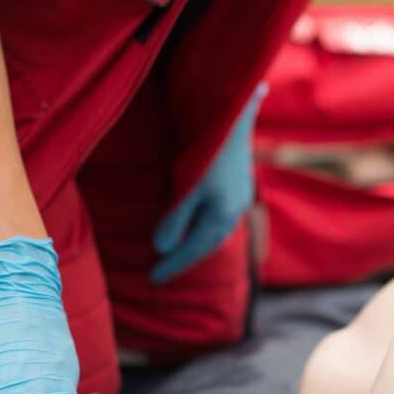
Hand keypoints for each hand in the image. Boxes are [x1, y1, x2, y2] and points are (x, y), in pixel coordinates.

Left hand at [151, 84, 266, 283]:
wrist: (236, 114)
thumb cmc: (208, 150)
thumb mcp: (187, 186)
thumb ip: (176, 218)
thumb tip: (162, 248)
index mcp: (222, 215)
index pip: (194, 249)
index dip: (174, 264)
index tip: (154, 279)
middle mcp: (235, 209)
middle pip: (208, 244)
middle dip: (187, 258)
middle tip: (163, 271)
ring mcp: (240, 196)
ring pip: (216, 230)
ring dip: (197, 243)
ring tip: (179, 252)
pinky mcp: (238, 183)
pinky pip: (220, 217)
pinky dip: (205, 227)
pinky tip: (197, 224)